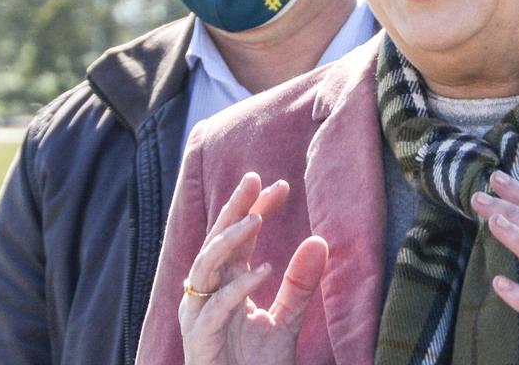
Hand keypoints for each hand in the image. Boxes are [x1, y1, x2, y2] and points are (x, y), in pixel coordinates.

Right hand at [179, 172, 328, 364]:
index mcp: (227, 285)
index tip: (282, 185)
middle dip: (234, 208)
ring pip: (205, 266)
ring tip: (256, 218)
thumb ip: (300, 284)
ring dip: (229, 240)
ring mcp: (199, 315)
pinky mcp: (199, 338)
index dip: (254, 208)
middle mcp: (209, 294)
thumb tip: (319, 241)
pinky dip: (238, 286)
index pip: (237, 238)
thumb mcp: (288, 320)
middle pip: (216, 241)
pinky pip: (214, 307)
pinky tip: (265, 269)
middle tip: (255, 179)